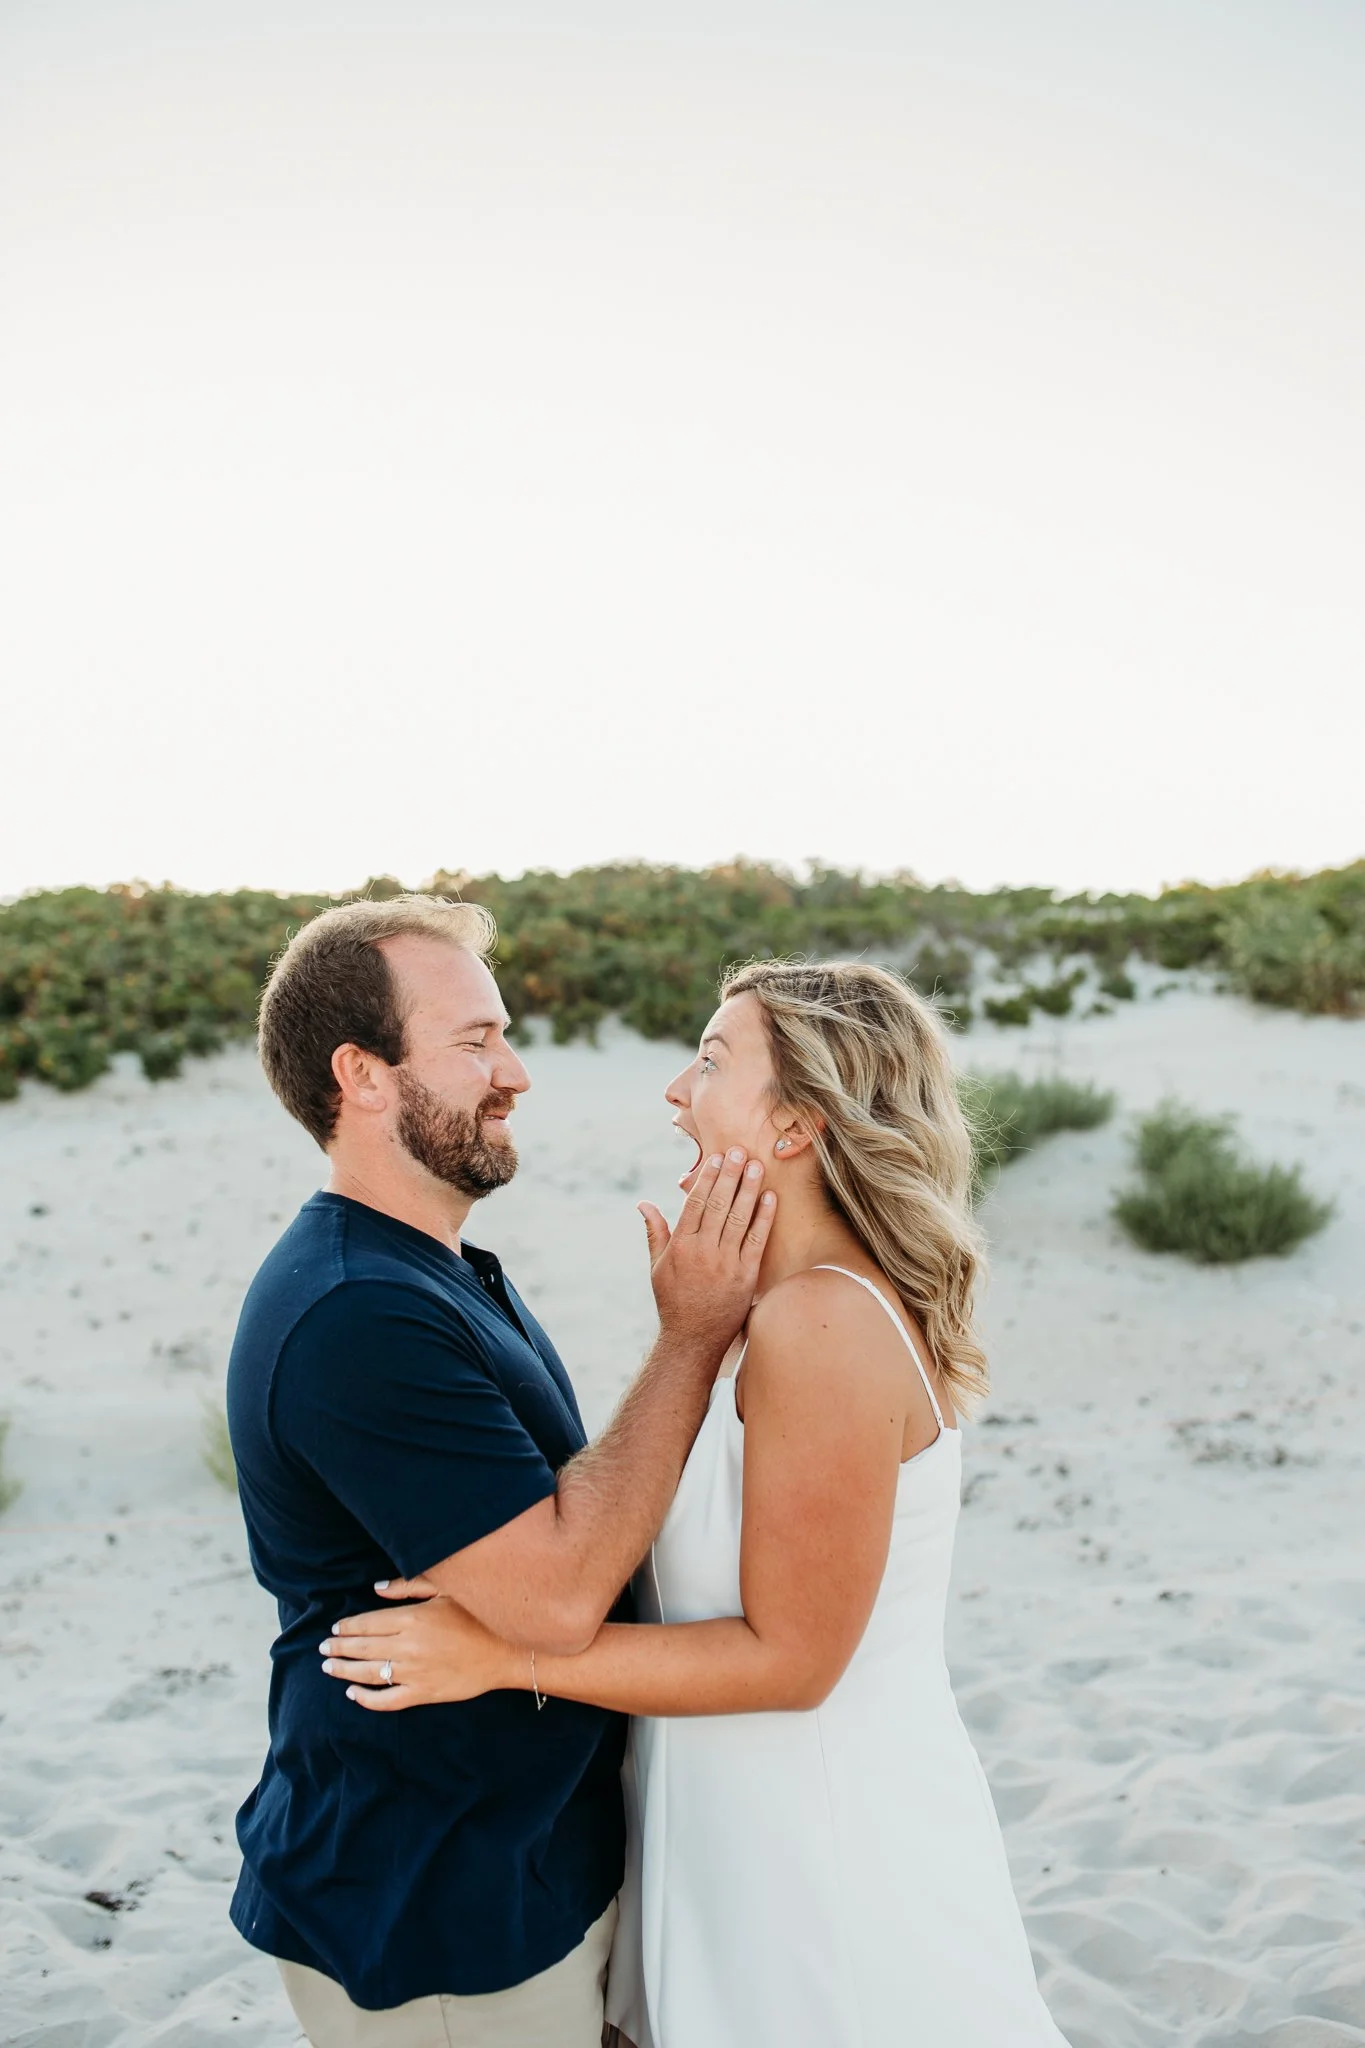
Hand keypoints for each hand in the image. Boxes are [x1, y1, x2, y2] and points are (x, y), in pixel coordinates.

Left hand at [319, 1589, 521, 1710]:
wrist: (506, 1651)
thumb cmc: (478, 1615)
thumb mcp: (445, 1590)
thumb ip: (409, 1587)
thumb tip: (376, 1588)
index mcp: (412, 1618)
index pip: (367, 1623)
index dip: (348, 1627)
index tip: (335, 1629)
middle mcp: (408, 1646)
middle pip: (362, 1648)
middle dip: (339, 1648)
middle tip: (323, 1649)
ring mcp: (414, 1672)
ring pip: (368, 1673)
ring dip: (344, 1670)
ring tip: (329, 1668)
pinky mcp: (423, 1694)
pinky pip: (387, 1700)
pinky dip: (367, 1699)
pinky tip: (354, 1694)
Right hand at [640, 1150, 775, 1354]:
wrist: (692, 1340)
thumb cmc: (673, 1301)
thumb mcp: (657, 1267)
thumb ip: (655, 1233)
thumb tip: (643, 1204)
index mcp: (680, 1246)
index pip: (695, 1203)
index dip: (706, 1178)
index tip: (715, 1158)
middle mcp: (702, 1252)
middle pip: (718, 1205)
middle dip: (729, 1175)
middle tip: (738, 1150)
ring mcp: (725, 1264)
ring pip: (738, 1218)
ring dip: (748, 1189)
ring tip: (756, 1165)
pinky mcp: (746, 1276)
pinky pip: (756, 1241)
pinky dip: (764, 1217)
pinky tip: (770, 1197)